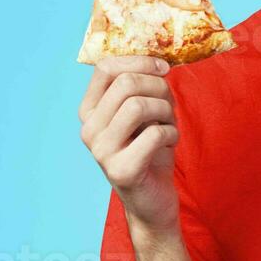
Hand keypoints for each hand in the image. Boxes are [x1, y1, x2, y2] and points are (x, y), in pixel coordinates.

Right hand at [79, 56, 179, 232]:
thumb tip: (158, 60)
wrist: (152, 200)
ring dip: (166, 110)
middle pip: (126, 83)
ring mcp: (101, 151)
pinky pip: (155, 134)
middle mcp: (88, 129)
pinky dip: (172, 134)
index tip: (163, 68)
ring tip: (168, 125)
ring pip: (139, 105)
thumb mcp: (144, 114)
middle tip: (169, 104)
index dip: (140, 61)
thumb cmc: (150, 150)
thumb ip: (143, 87)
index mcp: (89, 110)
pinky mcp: (121, 170)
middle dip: (159, 87)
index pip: (105, 67)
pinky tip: (169, 144)